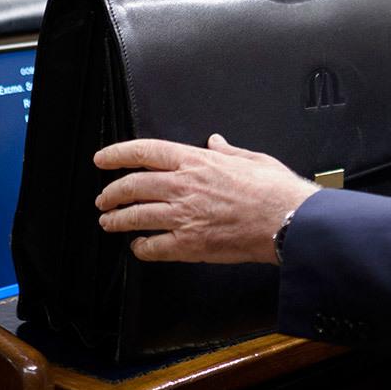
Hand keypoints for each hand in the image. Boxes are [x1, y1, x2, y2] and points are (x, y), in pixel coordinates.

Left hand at [93, 133, 317, 264]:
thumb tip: (215, 141)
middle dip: (111, 192)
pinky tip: (139, 247)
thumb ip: (227, 151)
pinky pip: (153, 246)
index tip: (103, 159)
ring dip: (117, 220)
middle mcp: (184, 187)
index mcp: (196, 162)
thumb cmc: (275, 191)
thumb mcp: (252, 159)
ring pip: (136, 216)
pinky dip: (141, 247)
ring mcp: (184, 217)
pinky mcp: (190, 244)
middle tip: (104, 198)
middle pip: (132, 185)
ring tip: (109, 222)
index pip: (145, 152)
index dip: (118, 154)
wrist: (288, 222)